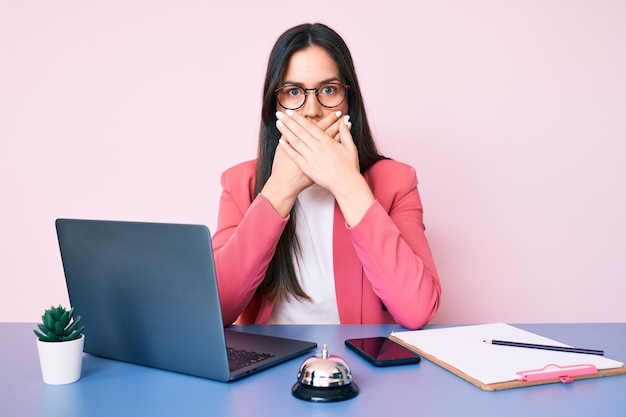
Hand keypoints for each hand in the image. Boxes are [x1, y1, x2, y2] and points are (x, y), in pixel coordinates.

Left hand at [276, 109, 375, 225]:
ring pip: (295, 141)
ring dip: (286, 131)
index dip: (299, 118)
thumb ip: (346, 133)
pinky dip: (287, 148)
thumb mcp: (350, 147)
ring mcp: (311, 157)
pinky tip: (280, 141)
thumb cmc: (349, 167)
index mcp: (327, 141)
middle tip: (280, 114)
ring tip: (278, 123)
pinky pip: (295, 156)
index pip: (310, 126)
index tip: (291, 112)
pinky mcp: (307, 168)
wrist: (346, 184)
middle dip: (289, 121)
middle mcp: (318, 147)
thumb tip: (345, 121)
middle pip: (300, 131)